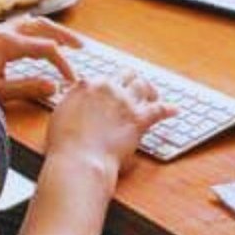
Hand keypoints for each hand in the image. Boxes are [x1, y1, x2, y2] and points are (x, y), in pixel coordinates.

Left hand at [0, 16, 80, 103]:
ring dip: (50, 28)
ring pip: (32, 21)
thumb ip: (28, 88)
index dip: (64, 64)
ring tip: (63, 39)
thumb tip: (53, 86)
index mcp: (9, 45)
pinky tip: (36, 35)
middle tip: (81, 46)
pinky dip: (35, 27)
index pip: (48, 49)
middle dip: (64, 36)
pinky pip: (19, 22)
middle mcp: (4, 32)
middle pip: (44, 27)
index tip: (71, 79)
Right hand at [46, 71, 175, 174]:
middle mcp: (109, 88)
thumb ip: (72, 101)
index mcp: (88, 86)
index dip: (109, 85)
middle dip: (132, 79)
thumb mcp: (60, 114)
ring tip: (154, 94)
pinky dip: (168, 109)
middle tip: (135, 86)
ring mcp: (125, 102)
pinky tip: (174, 110)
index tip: (111, 90)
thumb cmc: (66, 145)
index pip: (103, 78)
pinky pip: (159, 109)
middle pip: (126, 75)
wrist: (80, 160)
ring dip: (149, 89)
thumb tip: (75, 96)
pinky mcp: (139, 119)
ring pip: (142, 86)